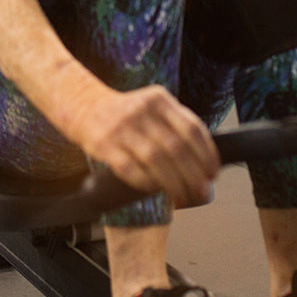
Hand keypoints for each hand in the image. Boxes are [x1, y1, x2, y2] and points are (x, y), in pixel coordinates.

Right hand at [66, 82, 219, 207]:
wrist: (84, 105)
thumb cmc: (125, 113)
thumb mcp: (153, 107)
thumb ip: (176, 124)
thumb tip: (205, 161)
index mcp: (159, 99)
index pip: (192, 129)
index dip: (207, 155)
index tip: (212, 174)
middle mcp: (142, 111)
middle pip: (177, 148)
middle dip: (194, 175)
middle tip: (201, 191)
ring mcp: (121, 127)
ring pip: (156, 161)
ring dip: (174, 184)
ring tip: (182, 196)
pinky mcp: (104, 144)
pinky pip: (131, 170)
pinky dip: (146, 183)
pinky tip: (154, 190)